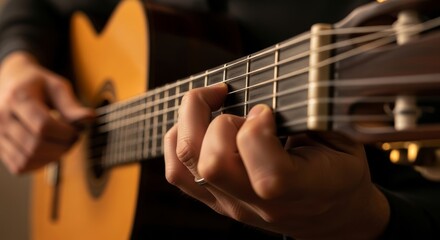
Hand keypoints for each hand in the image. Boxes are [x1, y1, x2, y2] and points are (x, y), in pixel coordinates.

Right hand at [0, 51, 93, 173]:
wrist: (11, 81)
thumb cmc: (37, 84)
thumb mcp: (57, 86)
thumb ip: (72, 105)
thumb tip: (91, 119)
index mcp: (18, 98)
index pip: (43, 126)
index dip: (66, 134)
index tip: (77, 131)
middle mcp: (1, 117)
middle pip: (35, 145)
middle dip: (62, 147)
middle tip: (74, 139)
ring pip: (27, 159)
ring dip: (52, 158)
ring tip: (63, 145)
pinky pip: (19, 166)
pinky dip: (39, 164)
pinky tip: (49, 152)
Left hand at [164, 83, 389, 238]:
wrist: (329, 214)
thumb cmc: (338, 172)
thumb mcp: (345, 141)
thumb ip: (315, 117)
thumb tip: (272, 90)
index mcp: (303, 192)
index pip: (268, 175)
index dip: (259, 130)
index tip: (267, 110)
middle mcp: (259, 205)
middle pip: (213, 165)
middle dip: (221, 121)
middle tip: (243, 111)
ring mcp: (231, 205)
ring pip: (186, 164)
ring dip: (194, 123)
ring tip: (217, 107)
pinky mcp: (214, 201)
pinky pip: (176, 171)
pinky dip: (179, 138)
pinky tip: (200, 124)